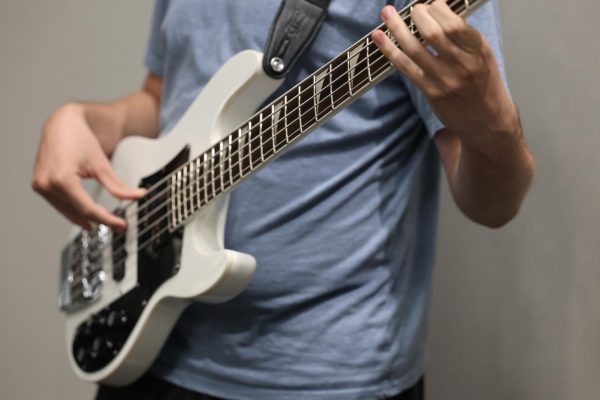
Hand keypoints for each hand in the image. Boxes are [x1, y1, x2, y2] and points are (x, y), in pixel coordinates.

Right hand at [32, 103, 144, 230]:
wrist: (62, 124)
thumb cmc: (80, 139)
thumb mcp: (101, 165)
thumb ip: (118, 186)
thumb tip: (137, 197)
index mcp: (62, 179)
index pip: (87, 208)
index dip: (107, 220)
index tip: (121, 225)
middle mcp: (47, 184)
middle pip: (78, 211)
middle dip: (100, 220)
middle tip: (119, 225)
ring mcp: (40, 186)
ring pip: (68, 211)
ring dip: (85, 218)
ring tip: (105, 221)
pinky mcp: (39, 186)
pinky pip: (59, 205)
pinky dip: (73, 210)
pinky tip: (85, 216)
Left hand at [372, 0, 519, 144]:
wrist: (487, 121)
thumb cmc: (483, 84)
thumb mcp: (483, 55)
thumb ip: (463, 36)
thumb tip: (436, 12)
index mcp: (478, 50)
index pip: (454, 24)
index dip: (437, 8)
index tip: (430, 3)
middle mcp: (462, 66)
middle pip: (433, 34)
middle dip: (417, 15)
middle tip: (411, 9)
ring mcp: (445, 81)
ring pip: (415, 49)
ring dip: (397, 28)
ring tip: (387, 13)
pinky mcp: (431, 94)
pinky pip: (406, 68)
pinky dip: (390, 51)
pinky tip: (379, 38)